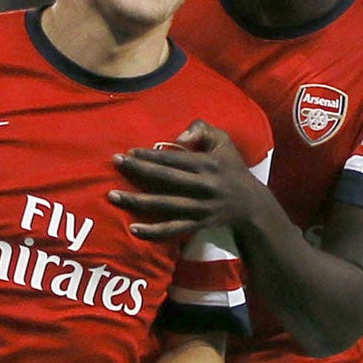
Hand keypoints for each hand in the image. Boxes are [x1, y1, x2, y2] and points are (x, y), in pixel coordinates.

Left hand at [109, 120, 266, 240]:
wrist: (250, 205)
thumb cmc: (231, 168)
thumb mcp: (224, 142)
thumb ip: (202, 129)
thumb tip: (177, 137)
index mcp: (208, 165)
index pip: (174, 159)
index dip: (150, 155)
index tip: (128, 151)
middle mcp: (203, 186)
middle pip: (165, 179)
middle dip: (138, 170)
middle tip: (115, 163)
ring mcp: (199, 208)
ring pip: (164, 205)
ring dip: (137, 201)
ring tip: (112, 196)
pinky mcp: (196, 225)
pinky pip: (173, 230)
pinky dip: (153, 232)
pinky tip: (132, 229)